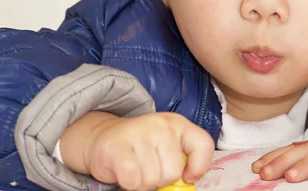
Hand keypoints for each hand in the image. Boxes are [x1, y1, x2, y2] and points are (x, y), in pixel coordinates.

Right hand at [63, 111, 213, 190]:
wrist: (103, 138)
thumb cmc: (141, 149)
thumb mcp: (167, 147)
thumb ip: (182, 160)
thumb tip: (187, 183)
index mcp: (177, 123)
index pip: (204, 145)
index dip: (199, 167)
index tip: (186, 176)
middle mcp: (160, 124)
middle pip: (174, 171)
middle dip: (161, 179)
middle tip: (149, 168)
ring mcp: (138, 132)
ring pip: (152, 178)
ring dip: (143, 182)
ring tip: (135, 167)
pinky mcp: (117, 146)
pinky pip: (133, 179)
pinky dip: (130, 183)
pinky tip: (124, 171)